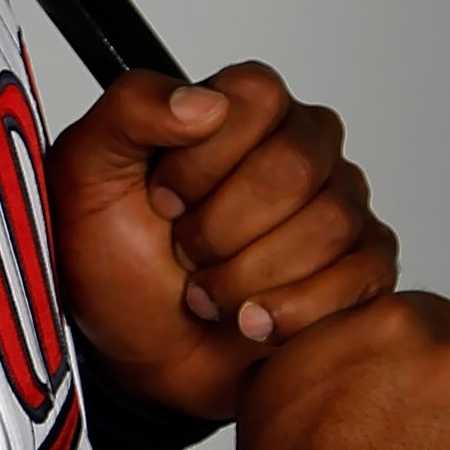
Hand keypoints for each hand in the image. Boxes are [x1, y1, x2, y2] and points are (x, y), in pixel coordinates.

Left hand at [48, 62, 396, 423]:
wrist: (136, 352)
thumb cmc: (114, 260)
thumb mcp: (86, 172)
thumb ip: (131, 109)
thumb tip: (203, 102)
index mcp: (243, 108)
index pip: (257, 97)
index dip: (202, 159)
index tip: (163, 199)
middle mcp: (302, 147)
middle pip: (294, 166)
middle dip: (220, 227)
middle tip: (185, 251)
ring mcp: (340, 206)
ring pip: (328, 225)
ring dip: (247, 276)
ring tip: (208, 291)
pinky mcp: (363, 268)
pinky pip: (358, 277)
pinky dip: (290, 311)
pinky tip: (249, 320)